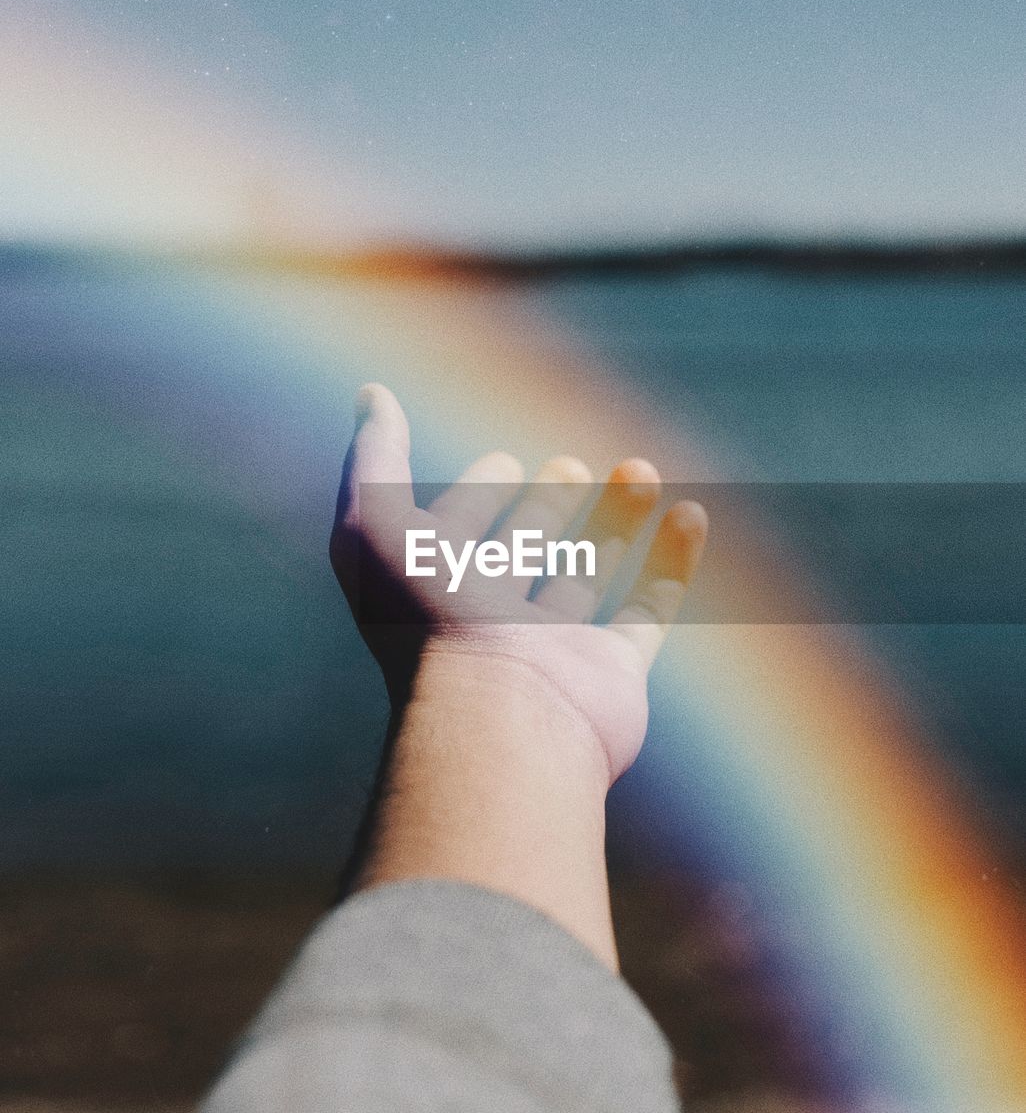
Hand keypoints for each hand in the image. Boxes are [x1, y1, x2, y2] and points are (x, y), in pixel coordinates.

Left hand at [330, 384, 706, 785]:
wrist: (495, 719)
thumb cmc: (427, 618)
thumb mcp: (376, 523)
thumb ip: (374, 455)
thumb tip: (372, 392)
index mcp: (432, 591)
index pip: (455, 534)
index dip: (475, 494)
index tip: (502, 462)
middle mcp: (491, 622)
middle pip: (521, 555)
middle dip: (545, 506)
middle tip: (565, 466)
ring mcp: (553, 650)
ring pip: (586, 577)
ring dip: (613, 522)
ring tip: (638, 467)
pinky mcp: (610, 675)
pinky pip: (648, 613)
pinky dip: (672, 564)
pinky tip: (690, 515)